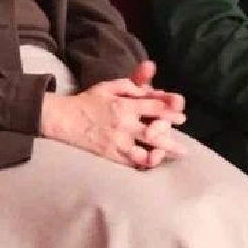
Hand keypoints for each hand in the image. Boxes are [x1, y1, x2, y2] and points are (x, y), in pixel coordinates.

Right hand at [41, 66, 185, 169]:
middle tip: (183, 143)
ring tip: (176, 155)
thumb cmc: (89, 101)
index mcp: (124, 105)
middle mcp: (123, 125)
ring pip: (146, 152)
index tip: (181, 116)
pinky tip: (155, 161)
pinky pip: (132, 163)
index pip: (154, 108)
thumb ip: (132, 85)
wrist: (64, 119)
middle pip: (155, 133)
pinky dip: (145, 163)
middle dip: (171, 138)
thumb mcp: (110, 86)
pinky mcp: (111, 155)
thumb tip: (151, 85)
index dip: (170, 112)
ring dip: (164, 154)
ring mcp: (118, 142)